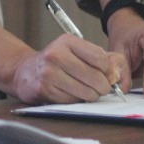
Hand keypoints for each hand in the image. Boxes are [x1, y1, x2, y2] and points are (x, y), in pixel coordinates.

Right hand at [11, 35, 126, 104]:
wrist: (26, 71)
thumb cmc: (57, 62)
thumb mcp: (75, 51)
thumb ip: (100, 59)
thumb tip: (117, 75)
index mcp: (67, 41)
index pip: (100, 58)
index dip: (109, 71)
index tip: (109, 76)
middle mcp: (56, 55)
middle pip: (95, 77)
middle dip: (103, 87)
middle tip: (101, 88)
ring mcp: (49, 73)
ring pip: (86, 92)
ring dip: (91, 96)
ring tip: (86, 91)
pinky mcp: (45, 89)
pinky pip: (73, 101)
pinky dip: (77, 100)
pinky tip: (71, 93)